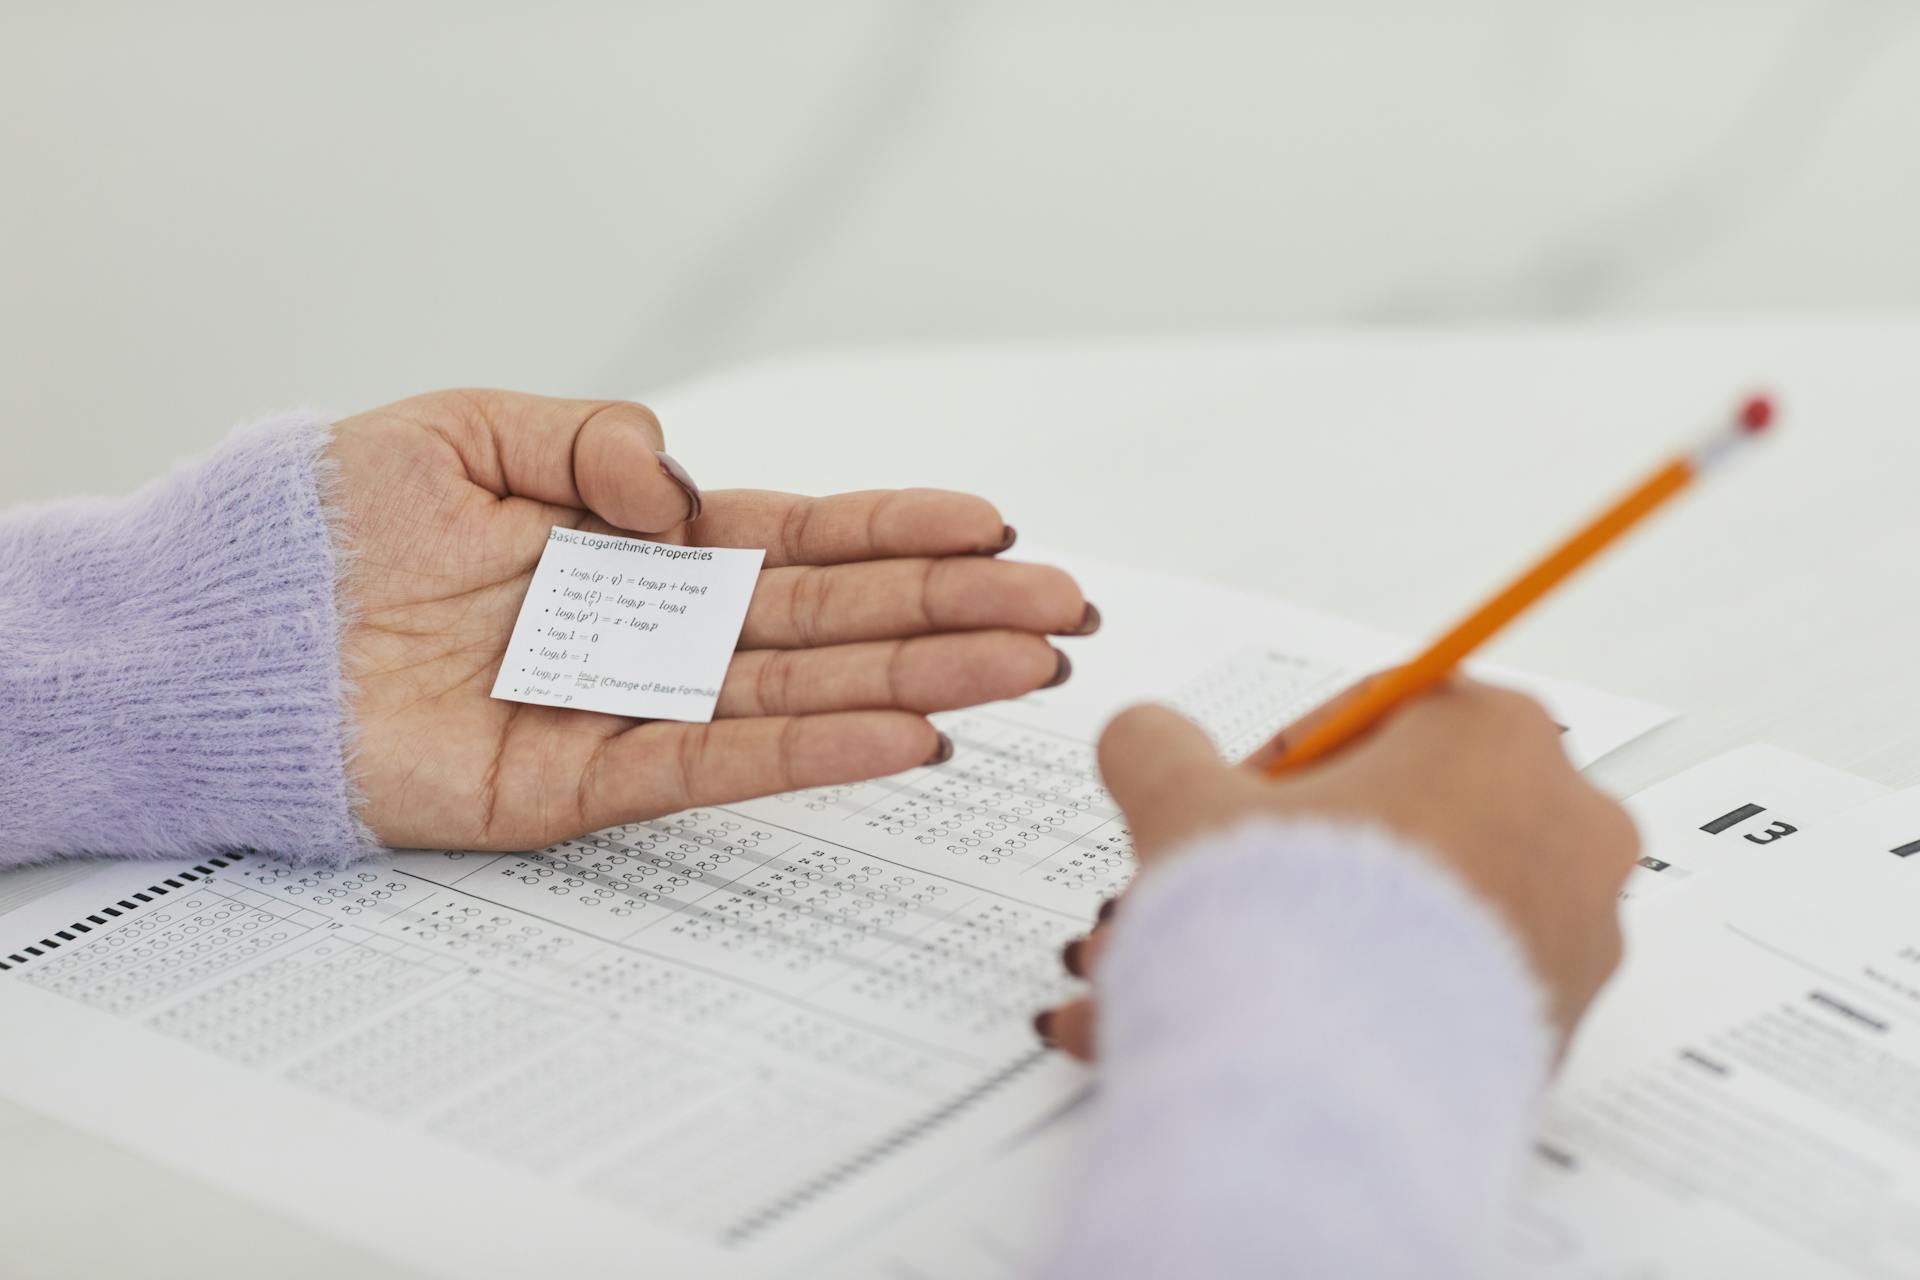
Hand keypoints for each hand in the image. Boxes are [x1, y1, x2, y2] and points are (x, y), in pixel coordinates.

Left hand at [331, 389, 1093, 848]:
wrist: (220, 633)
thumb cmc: (326, 526)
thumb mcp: (471, 432)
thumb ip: (599, 446)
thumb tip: (696, 494)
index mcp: (638, 544)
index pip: (803, 536)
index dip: (902, 532)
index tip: (1000, 530)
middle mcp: (653, 628)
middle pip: (833, 617)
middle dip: (955, 614)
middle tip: (1066, 618)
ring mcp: (628, 706)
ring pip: (802, 690)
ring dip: (920, 683)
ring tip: (1027, 677)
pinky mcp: (578, 784)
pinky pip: (713, 763)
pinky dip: (812, 751)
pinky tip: (903, 738)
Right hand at [1038, 680, 1637, 1057]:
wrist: (1338, 1099)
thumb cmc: (1295, 933)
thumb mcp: (1190, 807)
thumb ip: (1159, 748)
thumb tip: (1147, 738)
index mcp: (1499, 736)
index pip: (1378, 719)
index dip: (1280, 770)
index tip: (1231, 813)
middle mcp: (1566, 826)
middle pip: (1401, 822)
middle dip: (1288, 867)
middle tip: (1213, 899)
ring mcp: (1578, 934)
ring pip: (1415, 917)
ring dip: (1307, 939)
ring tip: (1208, 977)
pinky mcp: (1560, 1029)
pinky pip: (1444, 993)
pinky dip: (1362, 1002)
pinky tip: (1265, 1029)